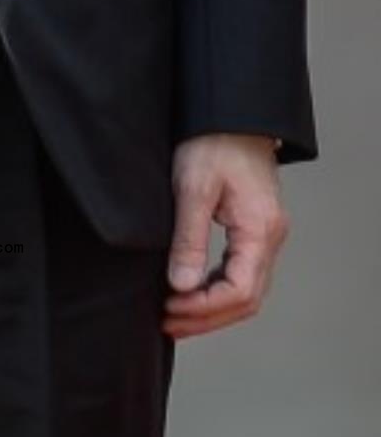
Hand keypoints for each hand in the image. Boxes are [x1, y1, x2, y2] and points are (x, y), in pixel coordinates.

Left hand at [162, 132, 288, 339]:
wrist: (230, 113)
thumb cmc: (213, 141)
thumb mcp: (193, 187)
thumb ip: (189, 238)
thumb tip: (181, 285)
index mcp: (260, 230)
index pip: (240, 290)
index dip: (204, 308)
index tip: (169, 307)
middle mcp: (269, 238)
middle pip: (246, 299)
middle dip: (206, 317)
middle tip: (167, 323)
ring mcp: (263, 235)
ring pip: (244, 290)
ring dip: (210, 308)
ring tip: (173, 316)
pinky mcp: (252, 229)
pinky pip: (239, 272)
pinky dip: (214, 289)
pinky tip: (189, 292)